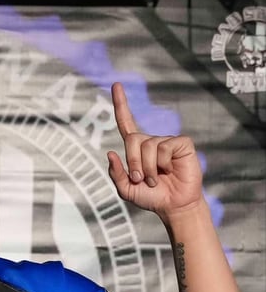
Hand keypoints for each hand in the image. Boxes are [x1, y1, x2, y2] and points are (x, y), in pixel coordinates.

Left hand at [107, 82, 204, 217]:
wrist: (173, 206)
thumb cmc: (151, 197)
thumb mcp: (126, 189)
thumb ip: (116, 174)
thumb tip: (109, 153)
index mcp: (136, 149)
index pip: (126, 123)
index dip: (121, 105)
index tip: (115, 85)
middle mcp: (151, 141)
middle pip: (132, 139)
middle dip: (134, 162)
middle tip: (141, 179)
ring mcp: (167, 141)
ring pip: (148, 146)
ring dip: (149, 169)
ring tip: (157, 180)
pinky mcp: (181, 144)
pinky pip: (164, 148)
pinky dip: (163, 164)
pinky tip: (171, 171)